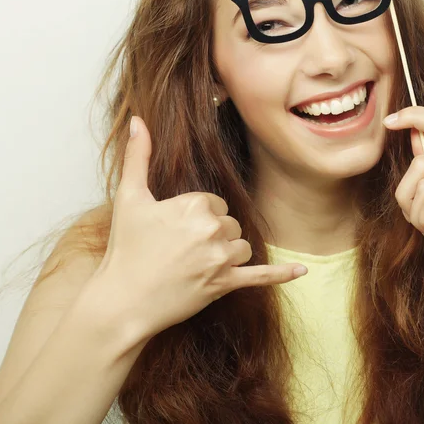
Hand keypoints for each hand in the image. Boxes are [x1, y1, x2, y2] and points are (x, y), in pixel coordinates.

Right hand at [96, 116, 307, 339]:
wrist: (122, 302)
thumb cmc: (125, 248)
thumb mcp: (128, 197)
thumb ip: (137, 156)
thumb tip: (138, 121)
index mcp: (195, 203)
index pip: (215, 202)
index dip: (197, 216)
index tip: (175, 231)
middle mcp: (213, 228)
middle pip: (230, 223)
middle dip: (213, 234)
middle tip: (181, 250)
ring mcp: (221, 259)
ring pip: (242, 246)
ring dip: (227, 253)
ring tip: (196, 264)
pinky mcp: (225, 284)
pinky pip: (260, 276)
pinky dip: (281, 274)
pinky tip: (301, 271)